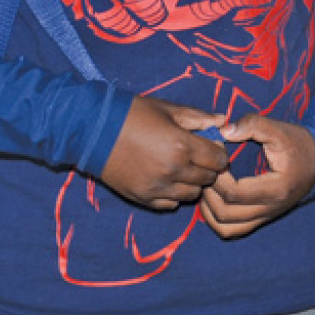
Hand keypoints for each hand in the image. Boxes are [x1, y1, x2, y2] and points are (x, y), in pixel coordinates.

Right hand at [99, 96, 230, 209]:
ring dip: (192, 183)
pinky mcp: (142, 198)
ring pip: (192, 195)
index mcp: (182, 146)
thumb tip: (222, 121)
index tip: (212, 148)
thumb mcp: (167, 110)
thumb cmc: (131, 115)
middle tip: (197, 157)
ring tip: (181, 169)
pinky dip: (174, 195)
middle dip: (207, 168)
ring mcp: (157, 188)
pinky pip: (170, 204)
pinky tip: (167, 180)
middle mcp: (173, 170)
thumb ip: (197, 117)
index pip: (218, 160)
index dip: (219, 154)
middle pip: (207, 179)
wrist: (91, 131)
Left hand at [201, 113, 314, 237]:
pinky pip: (232, 230)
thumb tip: (223, 131)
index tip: (216, 156)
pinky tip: (213, 199)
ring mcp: (265, 216)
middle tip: (208, 170)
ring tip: (209, 184)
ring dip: (209, 208)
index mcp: (276, 188)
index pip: (235, 193)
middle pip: (225, 212)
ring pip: (225, 227)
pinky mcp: (261, 218)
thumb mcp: (280, 129)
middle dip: (209, 190)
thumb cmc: (299, 144)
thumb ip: (253, 125)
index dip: (218, 176)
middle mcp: (270, 208)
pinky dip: (216, 219)